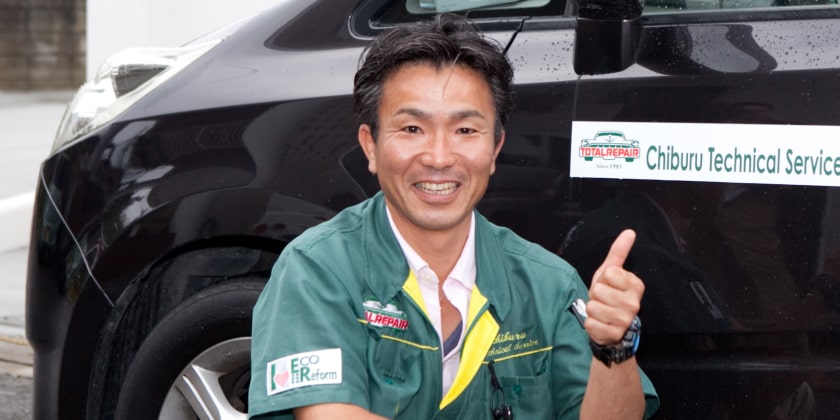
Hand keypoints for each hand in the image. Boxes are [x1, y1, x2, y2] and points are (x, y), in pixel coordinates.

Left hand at [585, 229, 644, 345]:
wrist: (611, 326)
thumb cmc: (610, 296)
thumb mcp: (611, 272)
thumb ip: (619, 252)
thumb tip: (629, 232)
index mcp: (636, 285)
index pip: (609, 273)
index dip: (603, 279)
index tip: (609, 286)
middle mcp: (634, 304)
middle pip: (598, 290)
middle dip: (596, 295)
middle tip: (604, 301)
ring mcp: (625, 320)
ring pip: (593, 307)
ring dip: (592, 310)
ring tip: (602, 312)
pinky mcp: (614, 334)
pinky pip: (590, 323)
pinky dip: (591, 324)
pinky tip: (601, 325)